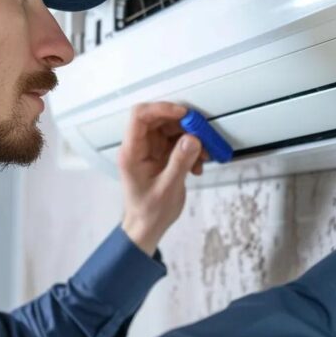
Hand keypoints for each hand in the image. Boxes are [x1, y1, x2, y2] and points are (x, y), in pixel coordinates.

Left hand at [117, 102, 207, 255]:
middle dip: (183, 124)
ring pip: (171, 130)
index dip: (162, 109)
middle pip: (159, 120)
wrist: (147, 227)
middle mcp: (139, 147)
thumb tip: (192, 138)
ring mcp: (150, 150)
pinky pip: (178, 142)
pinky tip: (197, 166)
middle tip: (202, 133)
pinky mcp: (161, 156)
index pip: (140, 117)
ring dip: (190, 138)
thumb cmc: (149, 212)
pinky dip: (191, 150)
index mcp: (131, 152)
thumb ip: (179, 162)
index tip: (184, 114)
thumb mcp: (167, 189)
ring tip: (203, 155)